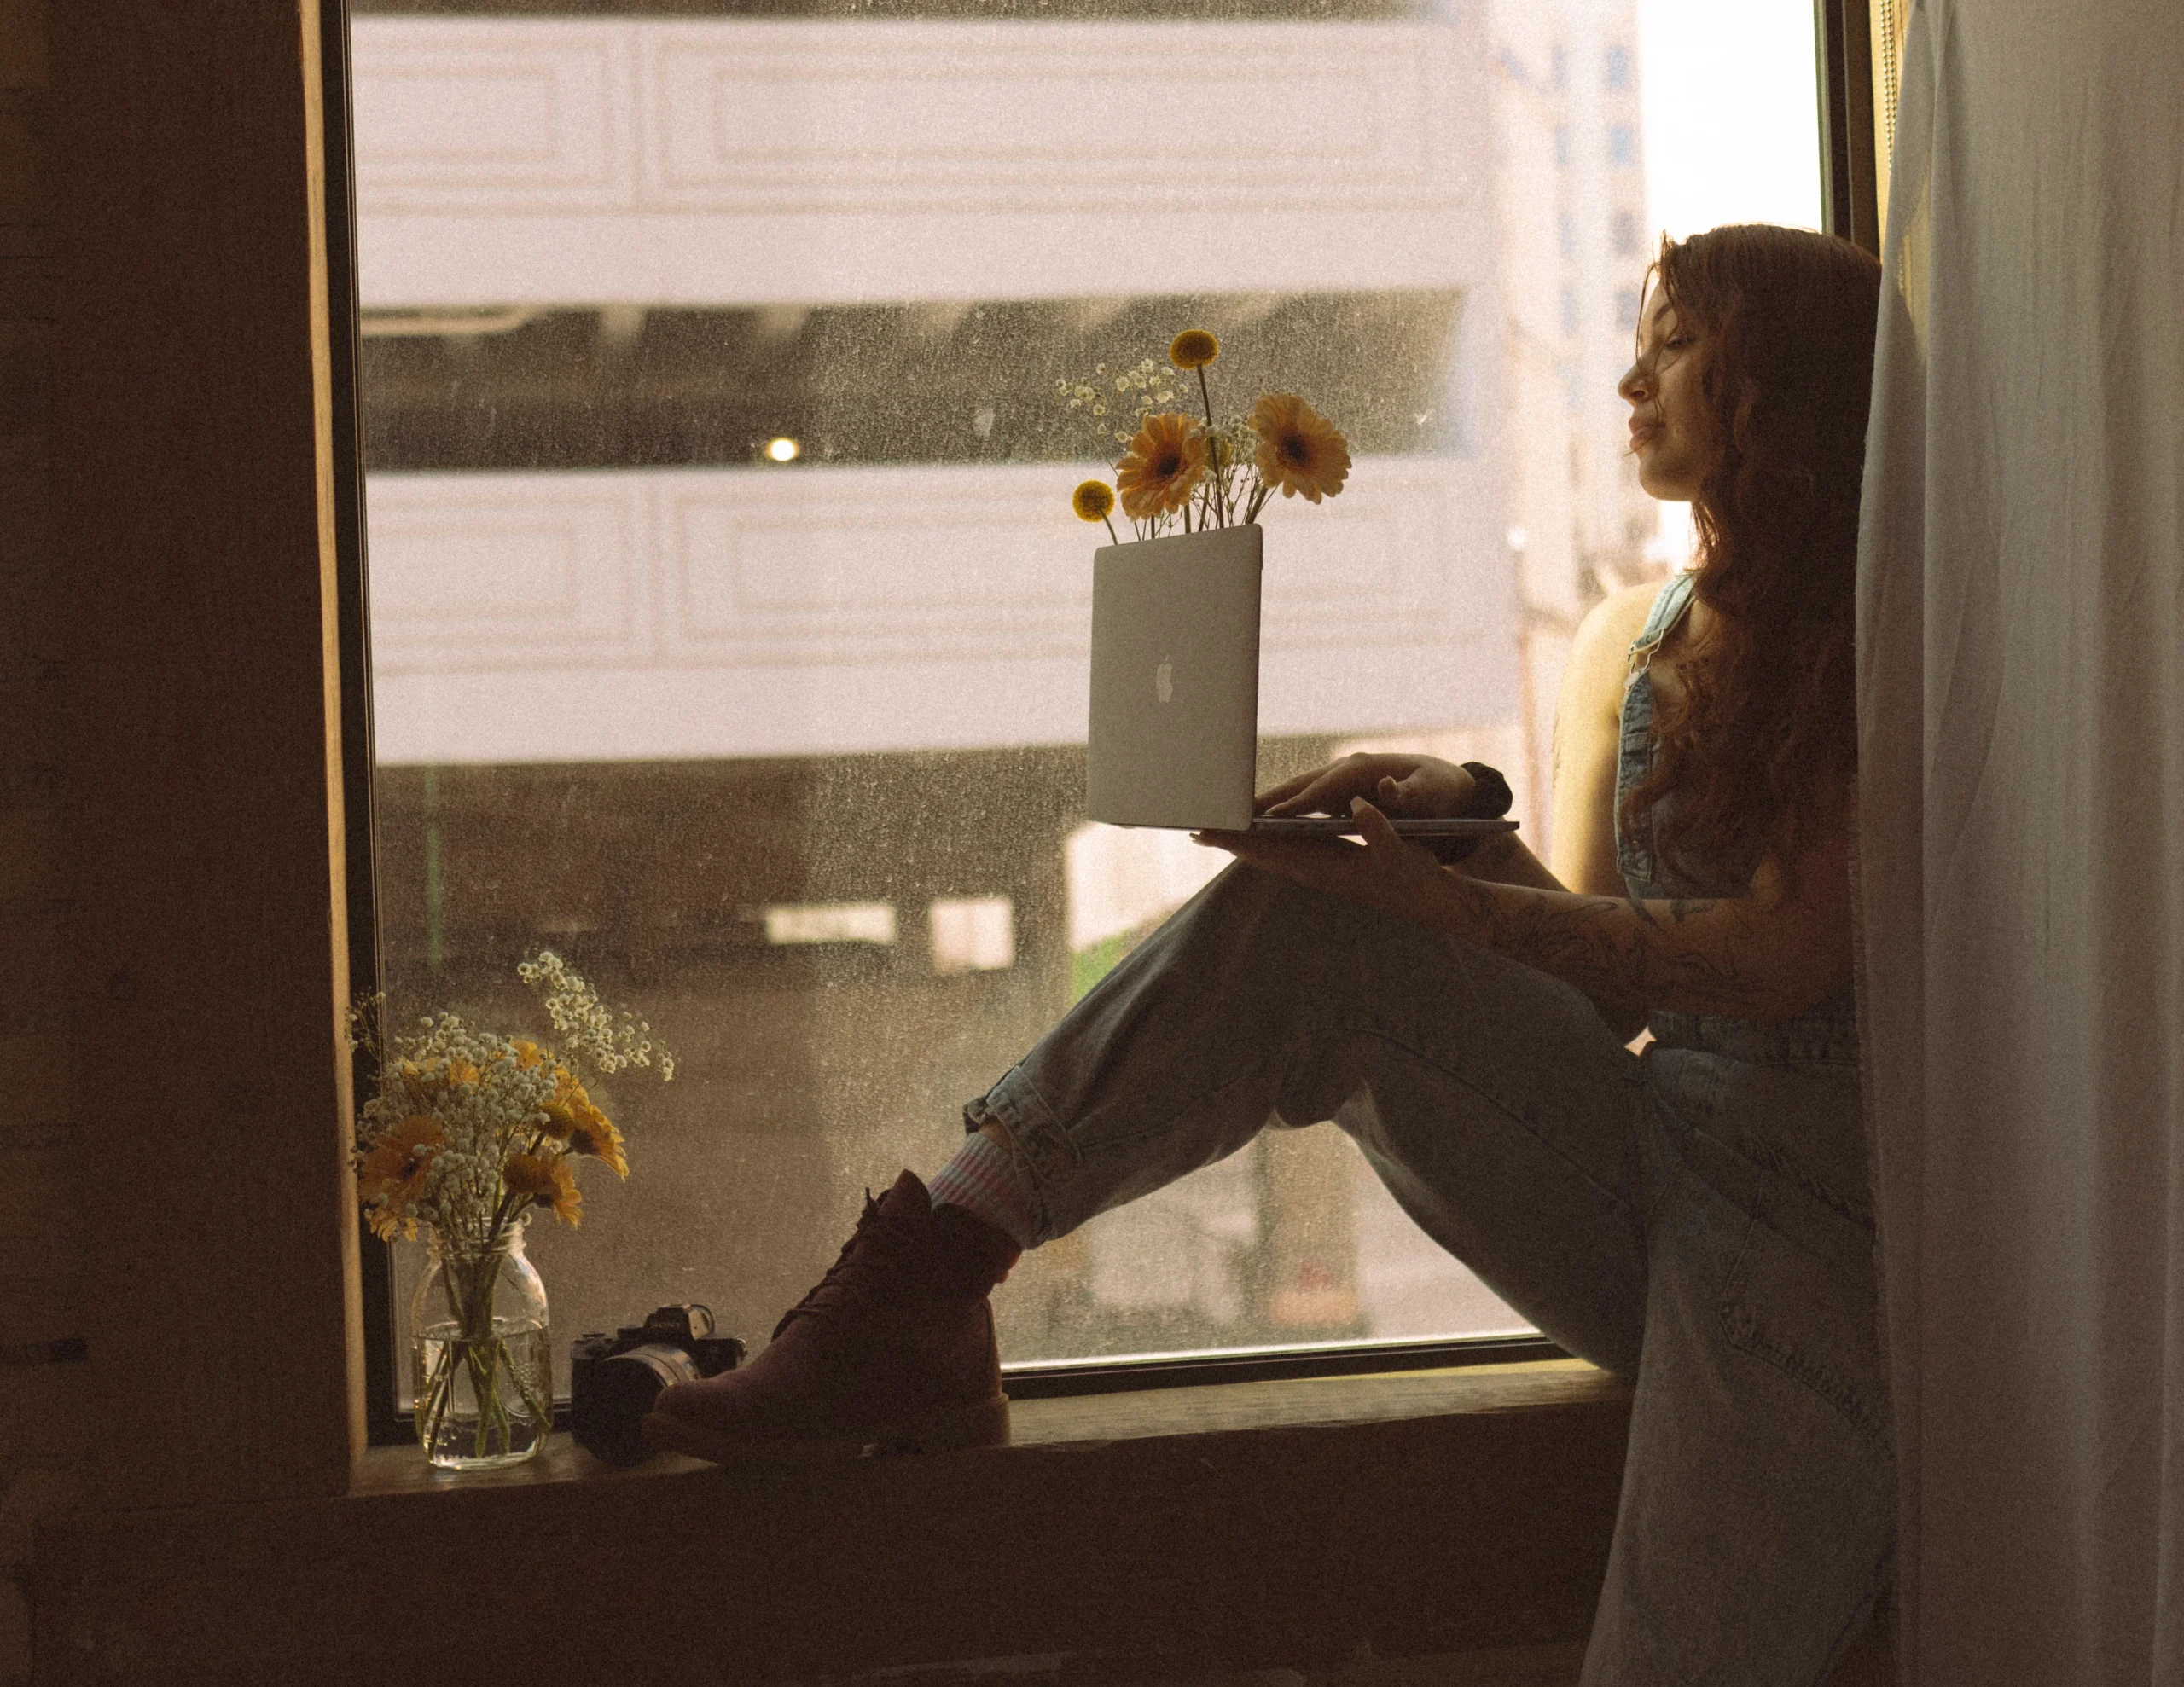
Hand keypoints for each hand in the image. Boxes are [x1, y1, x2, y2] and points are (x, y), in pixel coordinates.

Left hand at [1197, 798, 1453, 920]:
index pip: (1273, 851)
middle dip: (1231, 843)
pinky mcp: (1330, 871)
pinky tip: (1258, 839)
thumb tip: (1361, 807)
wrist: (1431, 901)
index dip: (1241, 839)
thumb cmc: (1417, 875)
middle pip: (1264, 856)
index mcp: (1327, 867)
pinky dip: (1267, 847)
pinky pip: (1288, 857)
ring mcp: (1323, 873)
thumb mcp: (1403, 851)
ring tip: (1216, 833)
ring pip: (1273, 858)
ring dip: (1244, 846)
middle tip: (1195, 829)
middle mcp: (1318, 873)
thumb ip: (1381, 831)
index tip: (1211, 831)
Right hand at [1255, 753, 1477, 820]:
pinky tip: (1260, 823)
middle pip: (1298, 786)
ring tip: (1234, 820)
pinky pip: (1301, 800)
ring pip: (1295, 792)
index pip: (1321, 789)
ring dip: (1266, 805)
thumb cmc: (1437, 791)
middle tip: (1232, 815)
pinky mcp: (1337, 791)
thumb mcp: (1429, 792)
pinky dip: (1279, 809)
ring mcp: (1338, 780)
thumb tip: (1387, 787)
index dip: (1296, 804)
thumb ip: (1408, 793)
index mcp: (1362, 770)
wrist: (1446, 786)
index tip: (1270, 817)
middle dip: (1266, 800)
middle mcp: (1344, 770)